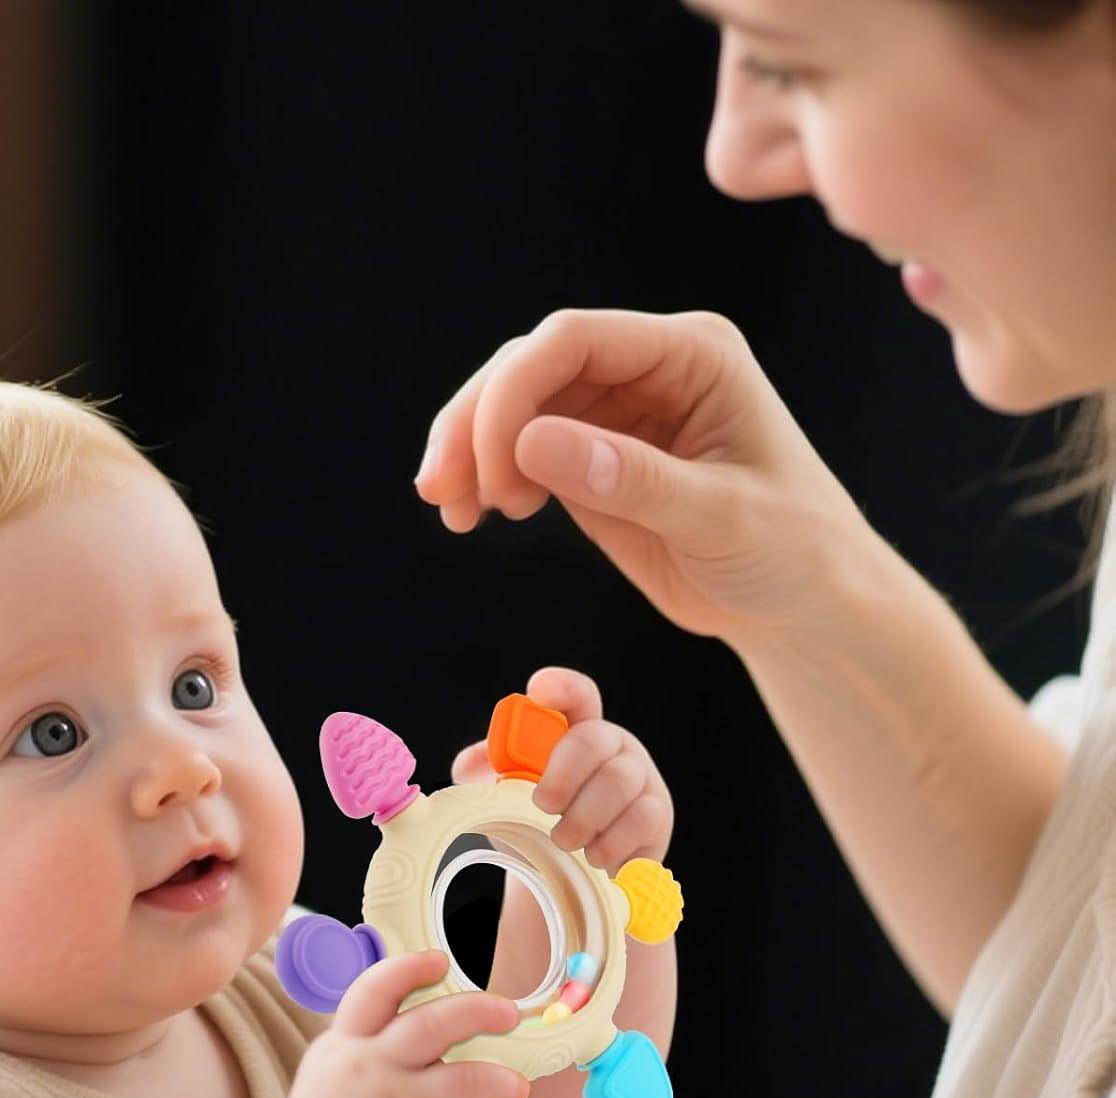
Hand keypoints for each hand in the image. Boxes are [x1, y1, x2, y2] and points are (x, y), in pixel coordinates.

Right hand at [285, 950, 529, 1097]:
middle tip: (509, 1013)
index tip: (439, 962)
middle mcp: (376, 1071)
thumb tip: (425, 987)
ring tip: (516, 1087)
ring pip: (469, 1082)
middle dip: (479, 1011)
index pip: (375, 991)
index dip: (409, 969)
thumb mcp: (334, 1057)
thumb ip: (370, 1027)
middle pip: (433, 1026)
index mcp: (350, 1042)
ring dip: (504, 1081)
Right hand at [415, 308, 879, 653]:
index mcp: (692, 355)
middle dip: (479, 422)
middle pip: (531, 366)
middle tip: (447, 491)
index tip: (487, 463)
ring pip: (515, 407)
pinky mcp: (592, 462)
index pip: (576, 340)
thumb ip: (630, 479)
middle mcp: (649, 371)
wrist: (801, 606)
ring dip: (471, 451)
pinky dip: (486, 478)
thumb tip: (532, 443)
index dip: (514, 390)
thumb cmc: (791, 550)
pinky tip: (471, 515)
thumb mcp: (720, 517)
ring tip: (453, 510)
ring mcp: (616, 415)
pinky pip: (521, 453)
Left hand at [453, 667, 672, 871]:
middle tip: (543, 805)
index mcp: (573, 728)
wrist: (572, 871)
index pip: (575, 694)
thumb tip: (470, 765)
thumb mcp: (505, 792)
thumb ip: (484, 772)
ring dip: (584, 816)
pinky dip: (611, 842)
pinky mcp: (656, 812)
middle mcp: (610, 744)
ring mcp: (638, 775)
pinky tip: (594, 857)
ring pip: (618, 782)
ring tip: (564, 841)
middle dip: (563, 774)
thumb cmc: (537, 817)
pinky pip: (640, 819)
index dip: (561, 687)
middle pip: (593, 740)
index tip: (539, 691)